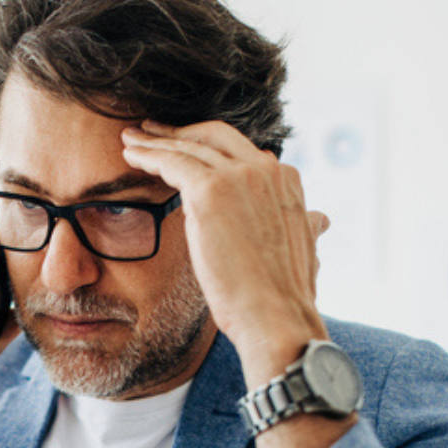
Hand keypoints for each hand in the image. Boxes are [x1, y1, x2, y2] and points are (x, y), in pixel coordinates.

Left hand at [120, 119, 329, 385]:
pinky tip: (130, 155)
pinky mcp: (210, 190)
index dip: (208, 147)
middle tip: (150, 131)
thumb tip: (318, 219)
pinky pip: (172, 161)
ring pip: (188, 146)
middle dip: (179, 131)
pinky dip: (149, 154)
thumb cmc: (283, 296)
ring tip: (131, 140)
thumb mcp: (304, 250)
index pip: (240, 151)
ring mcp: (239, 176)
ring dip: (155, 141)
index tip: (186, 148)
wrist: (275, 317)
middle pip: (214, 136)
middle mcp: (267, 169)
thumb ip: (305, 226)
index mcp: (286, 181)